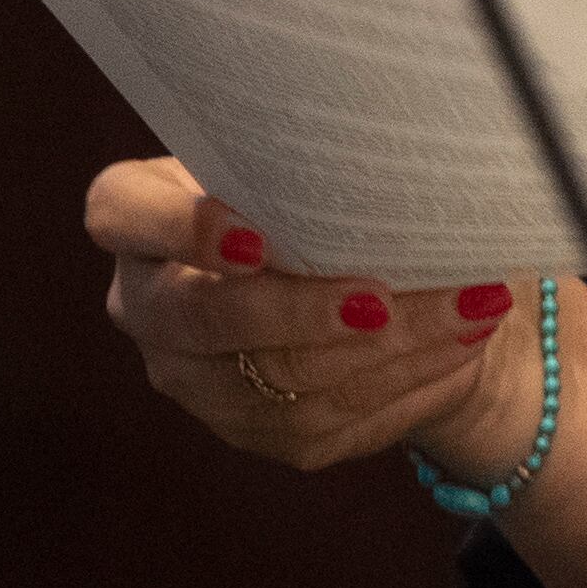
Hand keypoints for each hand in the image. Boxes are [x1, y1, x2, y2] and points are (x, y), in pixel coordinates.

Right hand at [86, 156, 526, 471]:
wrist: (360, 272)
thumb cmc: (326, 190)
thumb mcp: (311, 160)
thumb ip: (319, 160)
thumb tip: (397, 156)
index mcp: (139, 215)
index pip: (120, 213)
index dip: (177, 228)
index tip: (255, 236)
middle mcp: (150, 305)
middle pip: (203, 319)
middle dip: (302, 311)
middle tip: (382, 297)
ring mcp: (194, 379)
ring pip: (278, 380)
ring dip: (385, 349)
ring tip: (466, 309)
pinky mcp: (250, 431)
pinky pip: (323, 419)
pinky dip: (403, 381)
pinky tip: (460, 346)